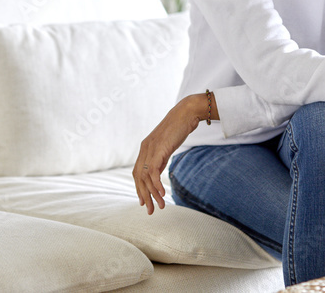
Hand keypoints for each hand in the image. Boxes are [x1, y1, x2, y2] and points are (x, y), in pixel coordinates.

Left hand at [133, 93, 213, 214]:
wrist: (187, 113)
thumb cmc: (179, 127)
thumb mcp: (167, 145)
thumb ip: (161, 157)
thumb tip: (158, 170)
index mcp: (145, 148)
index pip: (137, 172)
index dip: (139, 188)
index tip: (144, 201)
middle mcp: (145, 148)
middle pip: (138, 177)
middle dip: (144, 195)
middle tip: (150, 210)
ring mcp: (150, 148)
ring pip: (145, 177)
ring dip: (152, 194)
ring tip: (160, 205)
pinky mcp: (159, 149)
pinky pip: (153, 171)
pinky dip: (156, 185)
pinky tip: (162, 194)